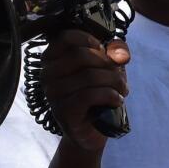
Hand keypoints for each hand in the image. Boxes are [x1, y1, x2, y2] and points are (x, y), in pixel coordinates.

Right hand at [41, 29, 129, 151]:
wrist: (91, 130)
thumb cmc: (97, 94)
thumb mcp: (107, 67)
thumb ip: (115, 52)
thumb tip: (121, 55)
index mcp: (52, 58)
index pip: (66, 37)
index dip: (91, 41)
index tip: (104, 53)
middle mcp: (47, 74)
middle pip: (81, 55)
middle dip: (108, 65)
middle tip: (119, 78)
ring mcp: (52, 93)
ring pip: (88, 75)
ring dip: (114, 82)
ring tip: (121, 90)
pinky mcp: (63, 111)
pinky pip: (89, 95)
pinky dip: (110, 96)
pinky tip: (117, 101)